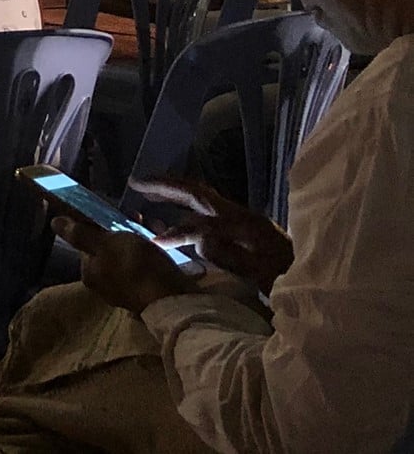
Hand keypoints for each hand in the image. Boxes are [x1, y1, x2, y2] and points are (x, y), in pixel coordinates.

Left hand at [58, 216, 196, 314]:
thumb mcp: (106, 243)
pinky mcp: (147, 292)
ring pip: (128, 256)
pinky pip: (144, 266)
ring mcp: (126, 290)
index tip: (113, 210)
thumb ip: (80, 234)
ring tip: (151, 227)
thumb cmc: (136, 266)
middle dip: (121, 230)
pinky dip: (150, 253)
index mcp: (90, 273)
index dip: (98, 223)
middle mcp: (104, 284)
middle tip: (136, 217)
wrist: (174, 299)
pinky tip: (161, 243)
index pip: (87, 241)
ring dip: (138, 239)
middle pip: (108, 248)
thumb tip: (54, 223)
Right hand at [133, 178, 292, 291]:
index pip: (202, 216)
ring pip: (204, 202)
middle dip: (167, 187)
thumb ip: (234, 258)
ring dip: (176, 195)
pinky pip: (211, 214)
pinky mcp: (248, 232)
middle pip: (200, 195)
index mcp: (247, 225)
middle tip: (136, 182)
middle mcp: (244, 217)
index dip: (174, 220)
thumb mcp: (267, 277)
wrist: (328, 283)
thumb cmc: (296, 282)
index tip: (149, 225)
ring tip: (149, 193)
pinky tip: (180, 220)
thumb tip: (199, 240)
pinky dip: (189, 211)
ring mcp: (247, 223)